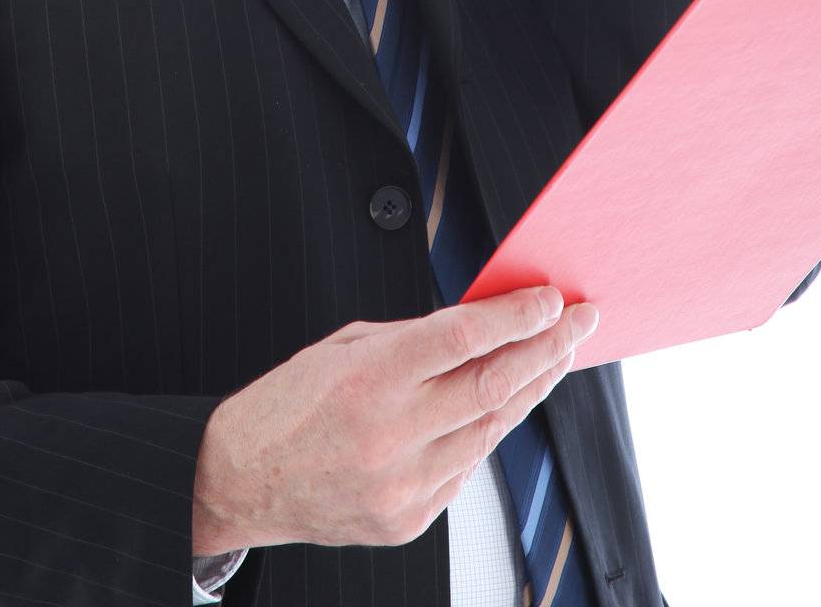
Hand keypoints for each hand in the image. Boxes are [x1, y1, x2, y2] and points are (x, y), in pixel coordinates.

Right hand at [191, 285, 600, 552]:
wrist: (241, 479)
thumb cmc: (288, 404)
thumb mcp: (344, 346)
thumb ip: (414, 339)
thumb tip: (480, 326)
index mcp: (370, 377)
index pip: (465, 338)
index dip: (517, 316)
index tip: (551, 300)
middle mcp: (391, 433)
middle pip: (494, 385)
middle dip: (547, 349)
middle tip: (579, 323)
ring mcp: (403, 483)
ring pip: (491, 430)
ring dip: (530, 390)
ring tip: (554, 360)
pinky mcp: (409, 519)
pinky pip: (465, 470)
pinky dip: (484, 434)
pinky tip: (496, 408)